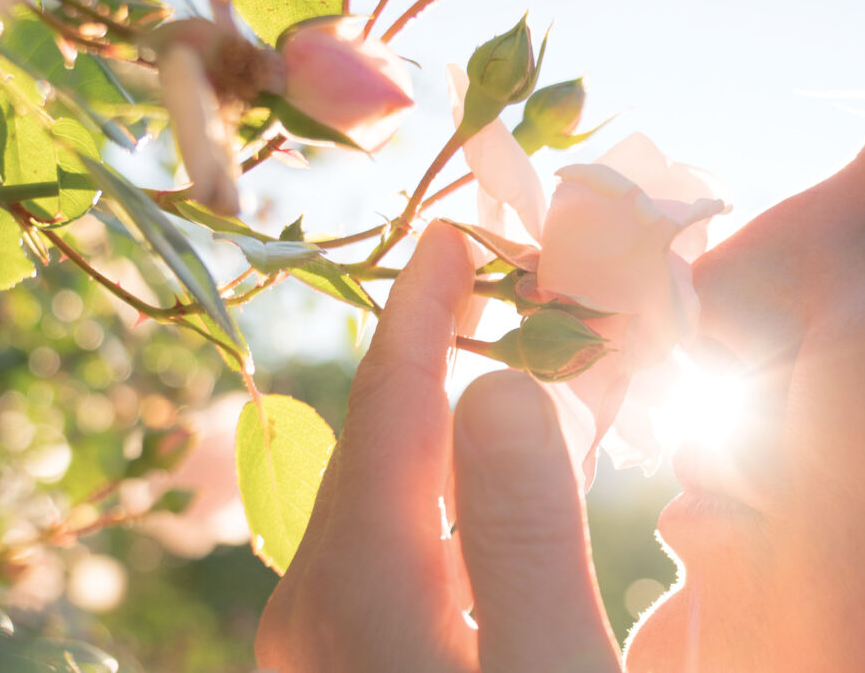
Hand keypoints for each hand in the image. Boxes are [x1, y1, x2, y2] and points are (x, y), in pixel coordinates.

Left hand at [255, 221, 620, 671]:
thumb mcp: (549, 669)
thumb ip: (522, 537)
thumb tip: (499, 384)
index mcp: (355, 589)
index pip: (389, 408)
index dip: (421, 312)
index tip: (450, 234)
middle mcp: (315, 601)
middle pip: (378, 440)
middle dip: (436, 352)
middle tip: (498, 280)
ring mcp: (322, 634)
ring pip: (385, 490)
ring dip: (444, 420)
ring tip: (506, 362)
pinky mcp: (349, 656)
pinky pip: (392, 540)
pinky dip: (444, 491)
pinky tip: (487, 482)